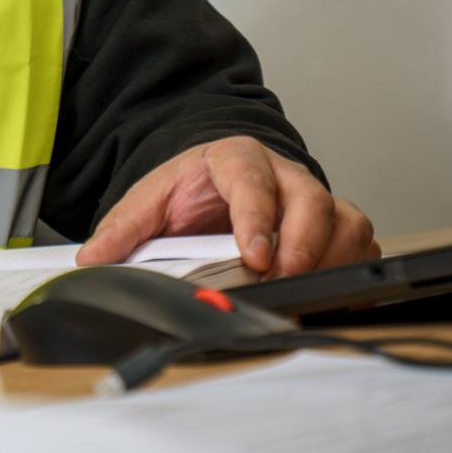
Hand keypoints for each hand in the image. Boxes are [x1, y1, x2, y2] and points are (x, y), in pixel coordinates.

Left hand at [75, 136, 375, 277]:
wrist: (214, 181)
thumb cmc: (190, 191)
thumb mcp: (150, 200)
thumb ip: (123, 228)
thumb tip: (93, 258)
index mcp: (236, 159)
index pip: (252, 179)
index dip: (257, 216)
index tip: (253, 254)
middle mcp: (284, 175)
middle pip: (312, 200)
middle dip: (302, 244)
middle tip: (280, 279)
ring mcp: (314, 199)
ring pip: (345, 221)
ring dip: (330, 258)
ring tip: (305, 289)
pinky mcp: (333, 226)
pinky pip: (358, 244)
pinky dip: (349, 269)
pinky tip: (327, 293)